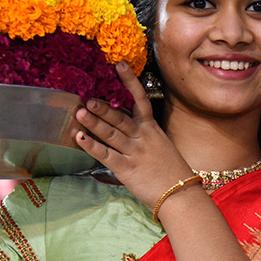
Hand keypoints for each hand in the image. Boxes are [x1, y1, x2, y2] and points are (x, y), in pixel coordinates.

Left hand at [73, 63, 194, 209]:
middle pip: (119, 117)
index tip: (119, 65)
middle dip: (103, 107)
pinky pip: (106, 154)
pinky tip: (80, 138)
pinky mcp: (126, 169)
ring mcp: (134, 152)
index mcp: (152, 128)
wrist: (181, 195)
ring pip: (111, 133)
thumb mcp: (161, 146)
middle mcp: (142, 137)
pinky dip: (92, 146)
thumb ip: (144, 135)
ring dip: (93, 123)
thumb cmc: (172, 172)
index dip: (129, 81)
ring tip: (78, 112)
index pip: (140, 99)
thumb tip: (125, 126)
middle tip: (87, 98)